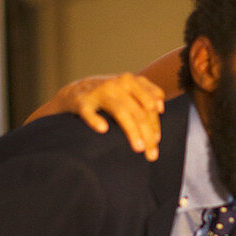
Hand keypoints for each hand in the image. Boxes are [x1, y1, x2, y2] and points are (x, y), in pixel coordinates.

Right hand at [26, 73, 164, 159]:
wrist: (73, 92)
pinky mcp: (81, 102)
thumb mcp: (128, 90)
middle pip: (138, 111)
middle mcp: (116, 84)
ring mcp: (98, 92)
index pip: (149, 106)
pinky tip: (103, 129)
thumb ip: (147, 96)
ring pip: (120, 111)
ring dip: (131, 130)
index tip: (156, 143)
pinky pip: (88, 111)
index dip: (155, 125)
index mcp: (130, 81)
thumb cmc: (107, 95)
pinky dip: (95, 119)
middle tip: (151, 155)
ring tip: (138, 148)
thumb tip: (161, 108)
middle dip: (147, 134)